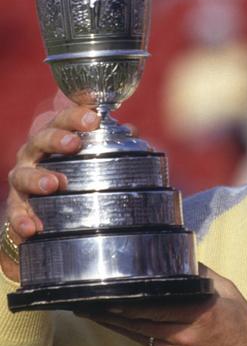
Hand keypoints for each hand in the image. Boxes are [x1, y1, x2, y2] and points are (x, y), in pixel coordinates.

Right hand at [2, 102, 99, 280]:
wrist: (42, 208)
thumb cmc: (71, 173)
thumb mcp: (90, 157)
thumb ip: (110, 145)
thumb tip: (132, 131)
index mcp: (54, 138)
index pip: (63, 120)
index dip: (77, 117)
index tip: (93, 119)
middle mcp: (35, 154)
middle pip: (40, 139)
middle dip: (56, 139)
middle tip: (73, 144)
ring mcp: (22, 179)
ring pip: (24, 174)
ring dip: (37, 178)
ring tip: (53, 185)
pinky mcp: (16, 206)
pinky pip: (15, 212)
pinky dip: (22, 220)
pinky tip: (33, 227)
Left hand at [81, 266, 246, 345]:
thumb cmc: (246, 329)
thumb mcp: (229, 293)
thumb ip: (203, 276)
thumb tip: (182, 256)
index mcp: (199, 314)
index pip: (154, 305)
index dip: (127, 301)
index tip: (107, 291)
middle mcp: (184, 336)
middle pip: (137, 322)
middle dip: (109, 312)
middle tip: (86, 302)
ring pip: (138, 335)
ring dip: (114, 325)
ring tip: (92, 313)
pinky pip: (150, 344)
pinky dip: (134, 333)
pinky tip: (120, 324)